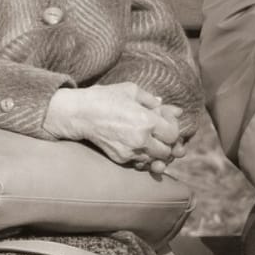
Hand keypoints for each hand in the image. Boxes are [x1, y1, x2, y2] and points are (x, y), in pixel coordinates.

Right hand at [43, 82, 182, 169]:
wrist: (80, 114)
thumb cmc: (105, 98)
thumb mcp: (131, 91)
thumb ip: (153, 100)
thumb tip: (174, 110)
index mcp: (146, 121)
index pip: (173, 134)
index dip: (173, 128)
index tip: (165, 120)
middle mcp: (141, 140)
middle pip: (167, 151)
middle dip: (167, 143)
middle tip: (161, 134)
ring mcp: (130, 152)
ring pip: (155, 161)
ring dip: (157, 153)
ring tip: (152, 141)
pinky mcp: (120, 159)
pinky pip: (141, 164)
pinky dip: (144, 158)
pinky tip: (140, 146)